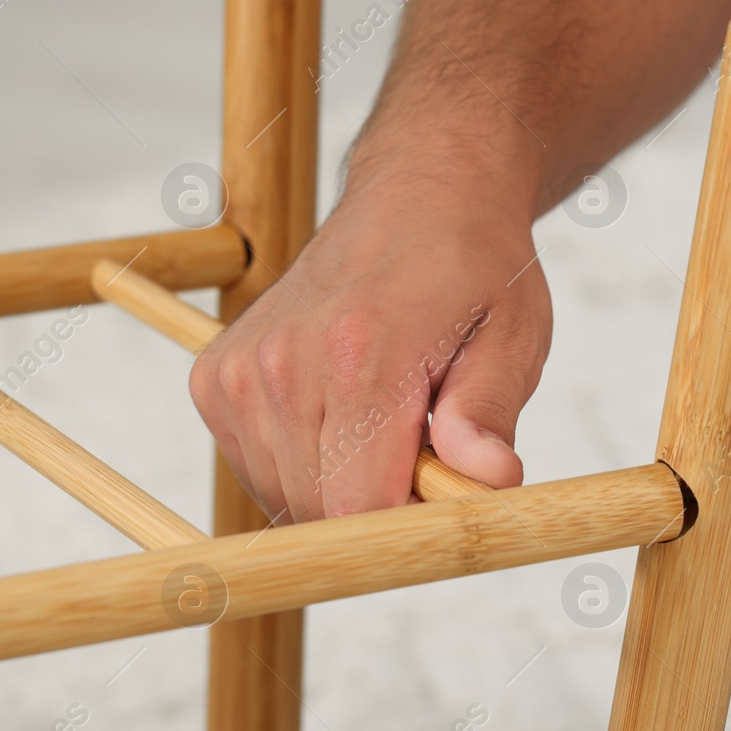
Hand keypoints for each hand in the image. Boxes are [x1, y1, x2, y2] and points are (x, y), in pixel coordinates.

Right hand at [190, 169, 550, 523]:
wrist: (420, 195)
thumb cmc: (476, 269)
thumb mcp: (514, 337)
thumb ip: (490, 415)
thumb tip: (488, 480)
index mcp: (359, 357)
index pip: (356, 510)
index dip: (406, 535)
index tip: (443, 515)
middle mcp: (283, 366)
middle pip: (321, 516)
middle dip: (382, 511)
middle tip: (433, 454)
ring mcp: (240, 374)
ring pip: (287, 502)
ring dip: (344, 491)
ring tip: (392, 424)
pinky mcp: (217, 380)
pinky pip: (261, 471)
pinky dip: (309, 468)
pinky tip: (350, 418)